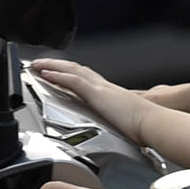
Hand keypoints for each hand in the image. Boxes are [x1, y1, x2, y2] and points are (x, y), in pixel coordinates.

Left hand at [31, 59, 156, 136]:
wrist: (152, 123)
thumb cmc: (143, 125)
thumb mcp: (125, 118)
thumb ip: (116, 117)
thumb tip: (116, 125)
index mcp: (109, 92)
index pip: (85, 76)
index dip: (69, 71)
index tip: (57, 70)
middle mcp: (103, 85)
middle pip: (75, 68)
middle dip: (56, 64)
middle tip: (40, 63)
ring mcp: (99, 88)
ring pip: (71, 70)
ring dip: (52, 66)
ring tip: (36, 64)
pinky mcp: (97, 94)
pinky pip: (73, 81)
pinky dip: (58, 75)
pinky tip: (46, 74)